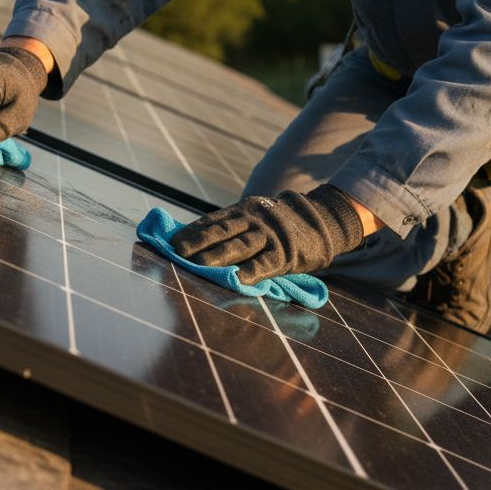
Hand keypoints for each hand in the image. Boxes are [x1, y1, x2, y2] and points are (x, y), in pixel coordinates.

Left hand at [170, 185, 365, 283]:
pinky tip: (237, 280)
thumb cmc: (278, 224)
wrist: (321, 219)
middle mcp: (253, 220)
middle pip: (221, 231)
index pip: (211, 220)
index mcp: (242, 211)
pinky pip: (266, 263)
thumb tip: (194, 240)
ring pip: (239, 245)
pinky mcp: (286, 253)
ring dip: (217, 256)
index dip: (190, 231)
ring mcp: (269, 235)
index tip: (170, 242)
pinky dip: (251, 271)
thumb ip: (231, 227)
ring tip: (198, 266)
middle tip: (177, 253)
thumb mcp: (254, 217)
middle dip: (198, 242)